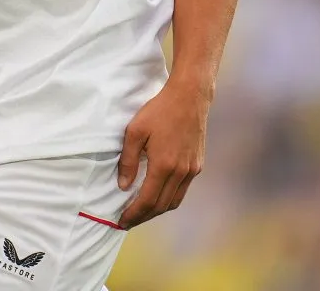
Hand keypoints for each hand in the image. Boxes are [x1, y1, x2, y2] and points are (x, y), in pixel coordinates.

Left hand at [117, 78, 208, 228]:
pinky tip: (159, 194)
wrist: (189, 97)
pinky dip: (169, 198)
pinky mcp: (197, 164)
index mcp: (164, 165)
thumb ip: (129, 160)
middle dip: (144, 216)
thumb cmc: (159, 110)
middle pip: (161, 206)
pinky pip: (182, 190)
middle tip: (129, 220)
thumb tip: (124, 185)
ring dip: (157, 210)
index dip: (134, 214)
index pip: (148, 201)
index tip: (122, 221)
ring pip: (174, 201)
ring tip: (142, 211)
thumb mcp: (135, 131)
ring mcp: (192, 170)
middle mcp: (181, 172)